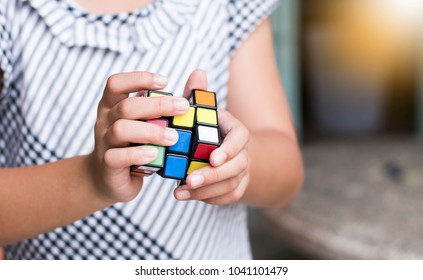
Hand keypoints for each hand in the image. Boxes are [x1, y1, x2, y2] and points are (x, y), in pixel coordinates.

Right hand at [88, 72, 189, 202]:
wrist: (111, 181)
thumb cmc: (136, 144)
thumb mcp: (150, 121)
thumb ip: (173, 100)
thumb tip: (200, 74)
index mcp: (112, 105)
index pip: (116, 83)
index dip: (139, 78)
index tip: (165, 82)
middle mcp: (105, 121)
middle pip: (126, 106)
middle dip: (157, 105)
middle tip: (183, 107)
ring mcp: (104, 143)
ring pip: (121, 130)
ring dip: (151, 132)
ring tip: (174, 137)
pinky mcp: (108, 165)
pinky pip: (117, 157)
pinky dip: (138, 154)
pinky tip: (155, 154)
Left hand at [174, 71, 250, 204]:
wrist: (232, 151)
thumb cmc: (212, 128)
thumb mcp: (205, 111)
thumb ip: (198, 95)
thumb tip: (197, 72)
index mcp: (237, 131)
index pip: (240, 139)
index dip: (229, 149)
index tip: (213, 158)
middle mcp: (243, 152)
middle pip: (237, 167)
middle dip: (213, 176)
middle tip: (189, 181)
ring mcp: (243, 172)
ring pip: (231, 186)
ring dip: (206, 191)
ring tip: (179, 193)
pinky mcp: (238, 187)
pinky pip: (229, 197)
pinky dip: (210, 199)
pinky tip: (189, 197)